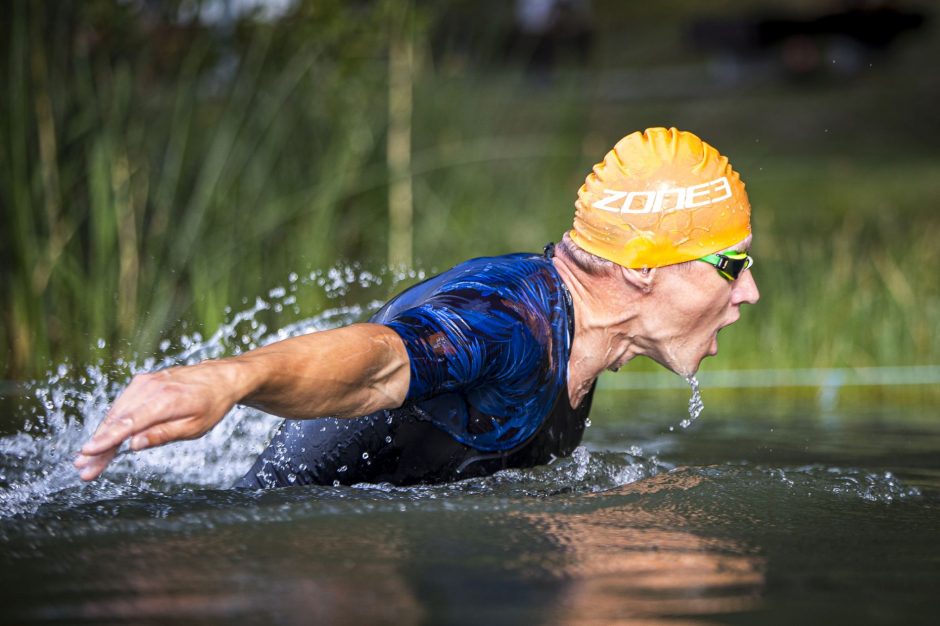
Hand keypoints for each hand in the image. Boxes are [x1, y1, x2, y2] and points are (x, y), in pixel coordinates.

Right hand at [74, 362, 240, 480]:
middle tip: (83, 468)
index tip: (88, 453)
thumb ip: (163, 435)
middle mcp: (152, 387)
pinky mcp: (143, 381)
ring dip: (101, 435)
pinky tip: (104, 440)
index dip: (106, 440)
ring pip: (116, 412)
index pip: (129, 423)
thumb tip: (133, 445)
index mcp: (166, 400)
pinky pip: (122, 404)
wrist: (221, 377)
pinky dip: (112, 421)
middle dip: (98, 445)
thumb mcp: (195, 427)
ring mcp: (146, 382)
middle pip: (117, 420)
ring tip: (87, 460)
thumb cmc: (212, 404)